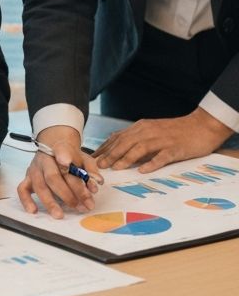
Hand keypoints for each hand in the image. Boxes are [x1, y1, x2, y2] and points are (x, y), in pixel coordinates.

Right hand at [16, 126, 102, 218]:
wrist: (53, 146)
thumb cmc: (71, 157)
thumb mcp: (84, 158)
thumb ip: (91, 170)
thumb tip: (97, 182)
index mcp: (59, 150)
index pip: (62, 152)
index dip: (63, 157)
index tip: (67, 163)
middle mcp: (45, 159)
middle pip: (53, 176)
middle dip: (67, 194)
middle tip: (81, 206)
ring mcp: (35, 169)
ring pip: (39, 185)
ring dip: (49, 202)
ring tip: (59, 215)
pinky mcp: (28, 178)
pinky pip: (22, 189)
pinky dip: (26, 200)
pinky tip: (33, 211)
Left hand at [94, 108, 232, 172]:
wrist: (201, 126)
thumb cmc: (176, 131)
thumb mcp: (153, 131)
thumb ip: (137, 138)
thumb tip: (119, 149)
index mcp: (141, 127)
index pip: (118, 137)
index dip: (105, 147)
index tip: (93, 157)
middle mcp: (148, 131)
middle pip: (125, 142)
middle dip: (110, 154)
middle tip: (98, 165)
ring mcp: (162, 140)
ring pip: (140, 148)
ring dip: (125, 158)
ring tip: (115, 168)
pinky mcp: (175, 148)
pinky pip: (161, 156)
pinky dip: (151, 163)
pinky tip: (142, 170)